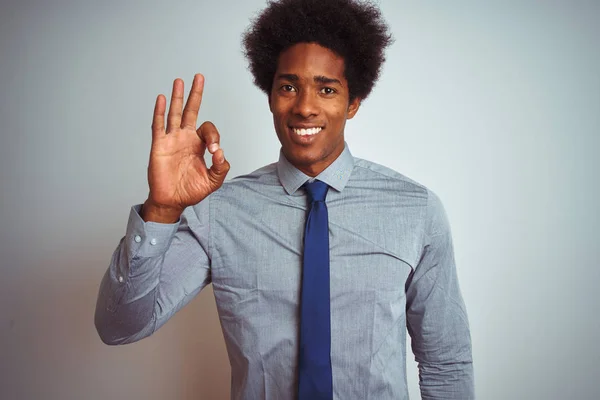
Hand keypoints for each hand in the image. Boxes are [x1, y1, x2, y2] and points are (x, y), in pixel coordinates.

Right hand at [142, 74, 229, 222]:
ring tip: (179, 81)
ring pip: (175, 113)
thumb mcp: (213, 180)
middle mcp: (185, 138)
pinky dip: (160, 112)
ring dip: (177, 97)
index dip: (214, 136)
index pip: (209, 130)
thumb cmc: (191, 191)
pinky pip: (159, 125)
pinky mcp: (159, 145)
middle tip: (199, 77)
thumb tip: (220, 151)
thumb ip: (221, 166)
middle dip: (195, 94)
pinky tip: (162, 98)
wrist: (172, 201)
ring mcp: (171, 140)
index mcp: (199, 145)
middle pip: (191, 111)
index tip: (214, 150)